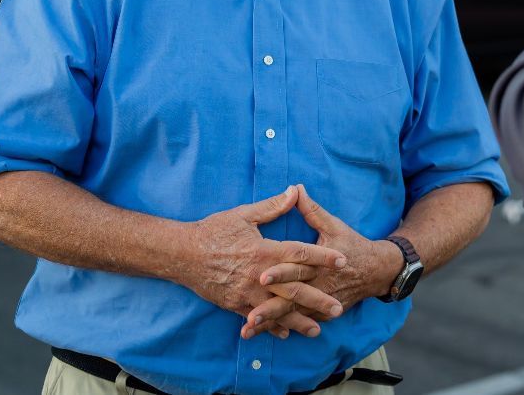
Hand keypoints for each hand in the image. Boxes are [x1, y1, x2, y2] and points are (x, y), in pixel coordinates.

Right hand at [179, 186, 347, 339]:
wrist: (181, 254)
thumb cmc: (213, 231)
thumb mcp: (243, 215)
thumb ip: (272, 206)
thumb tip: (295, 191)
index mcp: (263, 251)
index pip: (300, 254)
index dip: (323, 257)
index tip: (342, 260)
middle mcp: (258, 275)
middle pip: (294, 288)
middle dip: (318, 299)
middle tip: (338, 307)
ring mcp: (246, 293)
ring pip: (277, 310)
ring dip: (298, 320)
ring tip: (317, 329)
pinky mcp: (234, 304)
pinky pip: (257, 318)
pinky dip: (272, 326)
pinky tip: (285, 333)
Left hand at [243, 185, 403, 337]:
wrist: (377, 271)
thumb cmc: (352, 244)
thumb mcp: (334, 225)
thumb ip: (312, 210)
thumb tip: (295, 188)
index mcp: (321, 262)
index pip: (298, 267)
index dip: (280, 272)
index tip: (262, 277)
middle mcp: (320, 285)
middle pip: (293, 298)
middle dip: (271, 308)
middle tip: (250, 316)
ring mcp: (321, 302)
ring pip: (293, 314)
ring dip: (272, 323)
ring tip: (249, 330)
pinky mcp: (322, 312)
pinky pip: (301, 322)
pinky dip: (283, 328)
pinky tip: (264, 335)